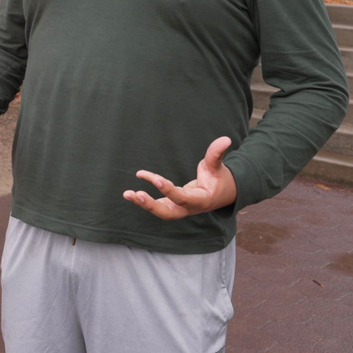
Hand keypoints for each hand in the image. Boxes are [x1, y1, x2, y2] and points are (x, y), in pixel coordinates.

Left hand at [122, 136, 237, 219]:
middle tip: (138, 194)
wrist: (223, 194)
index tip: (156, 179)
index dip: (169, 190)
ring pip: (160, 211)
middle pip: (168, 213)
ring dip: (143, 204)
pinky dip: (144, 200)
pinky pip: (157, 204)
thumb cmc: (219, 179)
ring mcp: (180, 209)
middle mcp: (188, 208)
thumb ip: (216, 153)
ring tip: (127, 194)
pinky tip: (131, 193)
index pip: (182, 198)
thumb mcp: (217, 166)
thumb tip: (225, 139)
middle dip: (152, 205)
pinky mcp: (173, 205)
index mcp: (201, 200)